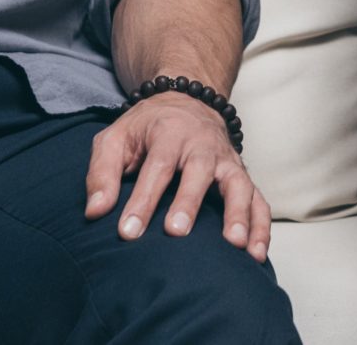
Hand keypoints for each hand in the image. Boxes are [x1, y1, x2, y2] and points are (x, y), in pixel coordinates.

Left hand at [84, 92, 272, 260]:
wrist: (187, 102)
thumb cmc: (146, 129)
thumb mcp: (116, 138)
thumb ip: (102, 172)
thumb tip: (95, 211)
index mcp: (169, 133)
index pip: (157, 167)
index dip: (143, 200)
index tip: (128, 232)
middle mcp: (203, 144)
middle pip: (199, 171)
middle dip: (189, 202)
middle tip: (176, 232)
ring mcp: (227, 161)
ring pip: (238, 184)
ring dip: (238, 214)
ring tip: (234, 245)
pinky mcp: (242, 176)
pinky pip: (258, 199)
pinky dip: (261, 225)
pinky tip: (256, 253)